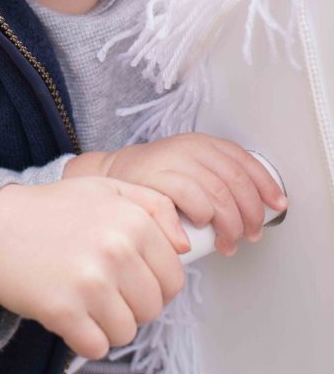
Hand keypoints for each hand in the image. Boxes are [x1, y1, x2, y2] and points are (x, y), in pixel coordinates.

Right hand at [0, 177, 186, 359]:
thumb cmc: (52, 210)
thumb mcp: (106, 188)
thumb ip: (154, 206)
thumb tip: (185, 244)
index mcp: (131, 220)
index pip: (174, 277)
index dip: (155, 281)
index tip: (131, 275)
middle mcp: (115, 249)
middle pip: (153, 308)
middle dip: (131, 303)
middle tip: (102, 284)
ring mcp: (90, 282)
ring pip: (127, 331)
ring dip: (108, 322)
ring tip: (85, 296)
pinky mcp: (65, 311)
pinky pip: (98, 346)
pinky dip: (86, 336)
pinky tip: (70, 310)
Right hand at [67, 134, 287, 256]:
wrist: (110, 177)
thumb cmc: (154, 182)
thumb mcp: (189, 171)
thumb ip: (216, 181)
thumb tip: (254, 210)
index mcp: (201, 143)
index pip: (242, 159)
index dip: (265, 183)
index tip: (277, 204)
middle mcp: (189, 147)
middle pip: (235, 179)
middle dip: (249, 212)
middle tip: (250, 234)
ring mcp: (171, 160)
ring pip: (218, 191)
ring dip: (230, 223)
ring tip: (228, 242)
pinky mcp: (155, 177)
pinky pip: (191, 196)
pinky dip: (203, 214)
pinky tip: (201, 227)